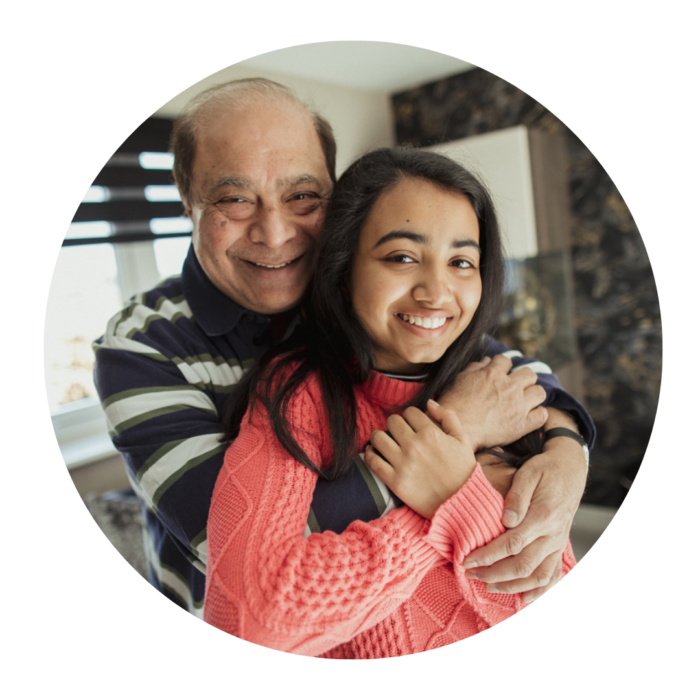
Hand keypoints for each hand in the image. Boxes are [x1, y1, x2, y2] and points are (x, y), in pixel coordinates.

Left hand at [365, 400, 475, 520]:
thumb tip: (429, 402)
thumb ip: (448, 416)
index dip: (410, 417)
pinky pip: (373, 461)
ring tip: (384, 442)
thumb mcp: (462, 439)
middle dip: (395, 425)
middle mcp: (415, 446)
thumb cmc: (463, 471)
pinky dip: (371, 454)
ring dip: (379, 437)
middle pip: (392, 421)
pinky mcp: (395, 481)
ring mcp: (403, 464)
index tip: (412, 425)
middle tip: (398, 434)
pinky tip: (376, 454)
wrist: (461, 503)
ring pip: (378, 437)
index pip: (409, 412)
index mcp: (431, 433)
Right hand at [438, 355, 548, 451]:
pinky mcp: (521, 425)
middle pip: (529, 373)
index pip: (506, 360)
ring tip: (525, 401)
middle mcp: (509, 387)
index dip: (503, 367)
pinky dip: (537, 415)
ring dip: (533, 395)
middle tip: (516, 388)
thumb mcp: (459, 379)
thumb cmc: (453, 404)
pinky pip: (542, 415)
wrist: (456, 429)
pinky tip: (529, 417)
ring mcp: (517, 405)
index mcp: (492, 373)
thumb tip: (486, 361)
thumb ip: (474, 368)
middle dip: (523, 379)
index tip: (500, 374)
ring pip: (540, 392)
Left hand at [461, 437, 585, 601]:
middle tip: (470, 574)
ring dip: (512, 586)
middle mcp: (553, 535)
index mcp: (543, 516)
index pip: (512, 544)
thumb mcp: (529, 473)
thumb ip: (517, 497)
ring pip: (538, 576)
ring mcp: (558, 544)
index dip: (488, 556)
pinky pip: (553, 575)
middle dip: (494, 574)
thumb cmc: (545, 469)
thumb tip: (506, 520)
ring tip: (488, 586)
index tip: (467, 560)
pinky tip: (523, 598)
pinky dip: (539, 590)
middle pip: (523, 565)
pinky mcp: (559, 547)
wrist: (570, 469)